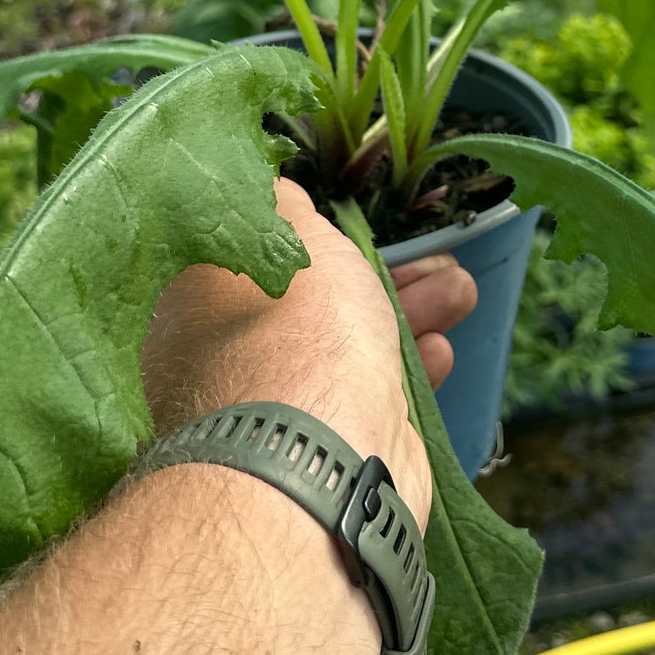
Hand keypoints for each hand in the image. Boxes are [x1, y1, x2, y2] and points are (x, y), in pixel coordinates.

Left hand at [141, 180, 475, 527]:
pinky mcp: (327, 456)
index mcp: (195, 310)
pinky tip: (441, 351)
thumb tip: (272, 190)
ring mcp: (277, 416)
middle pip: (313, 307)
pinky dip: (410, 373)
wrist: (321, 464)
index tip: (359, 228)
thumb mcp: (291, 233)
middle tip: (437, 262)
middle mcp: (227, 364)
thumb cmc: (296, 333)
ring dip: (411, 316)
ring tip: (459, 293)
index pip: (253, 264)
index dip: (315, 242)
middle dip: (384, 278)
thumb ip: (284, 206)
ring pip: (349, 350)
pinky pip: (371, 401)